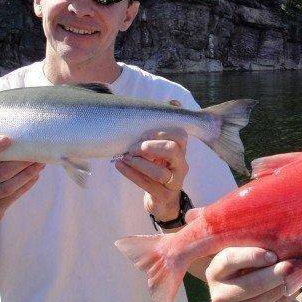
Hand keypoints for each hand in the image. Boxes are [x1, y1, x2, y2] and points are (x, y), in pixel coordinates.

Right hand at [0, 135, 43, 230]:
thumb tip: (12, 141)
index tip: (7, 139)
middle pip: (0, 173)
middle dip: (20, 162)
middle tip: (35, 152)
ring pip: (8, 186)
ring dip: (27, 174)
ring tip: (40, 164)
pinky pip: (13, 197)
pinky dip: (26, 185)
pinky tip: (35, 176)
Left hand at [114, 104, 188, 221]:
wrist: (162, 199)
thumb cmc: (159, 167)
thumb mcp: (163, 148)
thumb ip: (165, 127)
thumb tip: (174, 102)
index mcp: (182, 150)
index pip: (180, 136)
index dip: (161, 132)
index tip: (143, 133)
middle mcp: (181, 165)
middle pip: (174, 150)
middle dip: (152, 146)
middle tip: (134, 147)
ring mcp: (174, 182)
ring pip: (160, 172)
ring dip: (139, 163)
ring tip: (125, 157)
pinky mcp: (163, 196)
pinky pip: (148, 185)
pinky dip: (131, 174)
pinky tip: (119, 165)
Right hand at [206, 247, 295, 301]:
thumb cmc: (245, 270)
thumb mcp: (242, 259)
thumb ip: (254, 251)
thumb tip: (280, 247)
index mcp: (215, 271)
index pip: (230, 260)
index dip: (252, 256)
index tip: (272, 255)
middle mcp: (220, 294)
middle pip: (252, 284)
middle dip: (275, 273)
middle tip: (292, 265)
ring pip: (267, 296)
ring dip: (284, 283)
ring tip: (294, 272)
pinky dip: (288, 294)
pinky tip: (293, 285)